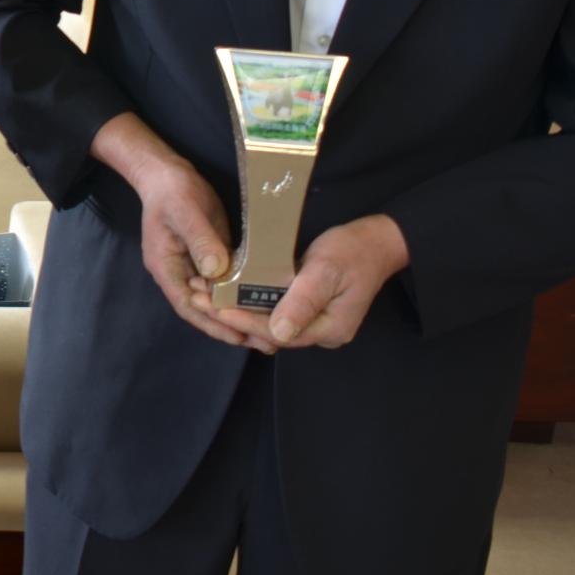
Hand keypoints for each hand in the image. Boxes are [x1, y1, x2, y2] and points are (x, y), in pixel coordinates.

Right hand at [90, 114, 272, 353]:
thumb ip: (200, 241)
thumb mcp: (185, 212)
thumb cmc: (172, 192)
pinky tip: (262, 303)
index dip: (212, 324)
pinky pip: (226, 283)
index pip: (188, 305)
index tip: (238, 337)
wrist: (167, 172)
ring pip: (217, 299)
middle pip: (204, 309)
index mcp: (166, 267)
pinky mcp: (211, 257)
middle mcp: (180, 273)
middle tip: (264, 343)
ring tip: (268, 333)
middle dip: (231, 327)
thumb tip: (217, 271)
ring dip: (239, 315)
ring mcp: (195, 266)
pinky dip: (241, 295)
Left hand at [198, 214, 408, 349]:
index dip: (245, 320)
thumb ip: (303, 301)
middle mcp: (320, 332)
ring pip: (268, 320)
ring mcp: (314, 322)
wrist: (378, 242)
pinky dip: (250, 301)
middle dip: (232, 315)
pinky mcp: (307, 309)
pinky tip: (225, 289)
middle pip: (269, 330)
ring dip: (236, 308)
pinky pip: (274, 310)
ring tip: (202, 293)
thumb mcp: (326, 271)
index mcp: (329, 329)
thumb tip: (279, 333)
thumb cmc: (353, 251)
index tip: (215, 308)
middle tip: (196, 298)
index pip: (278, 332)